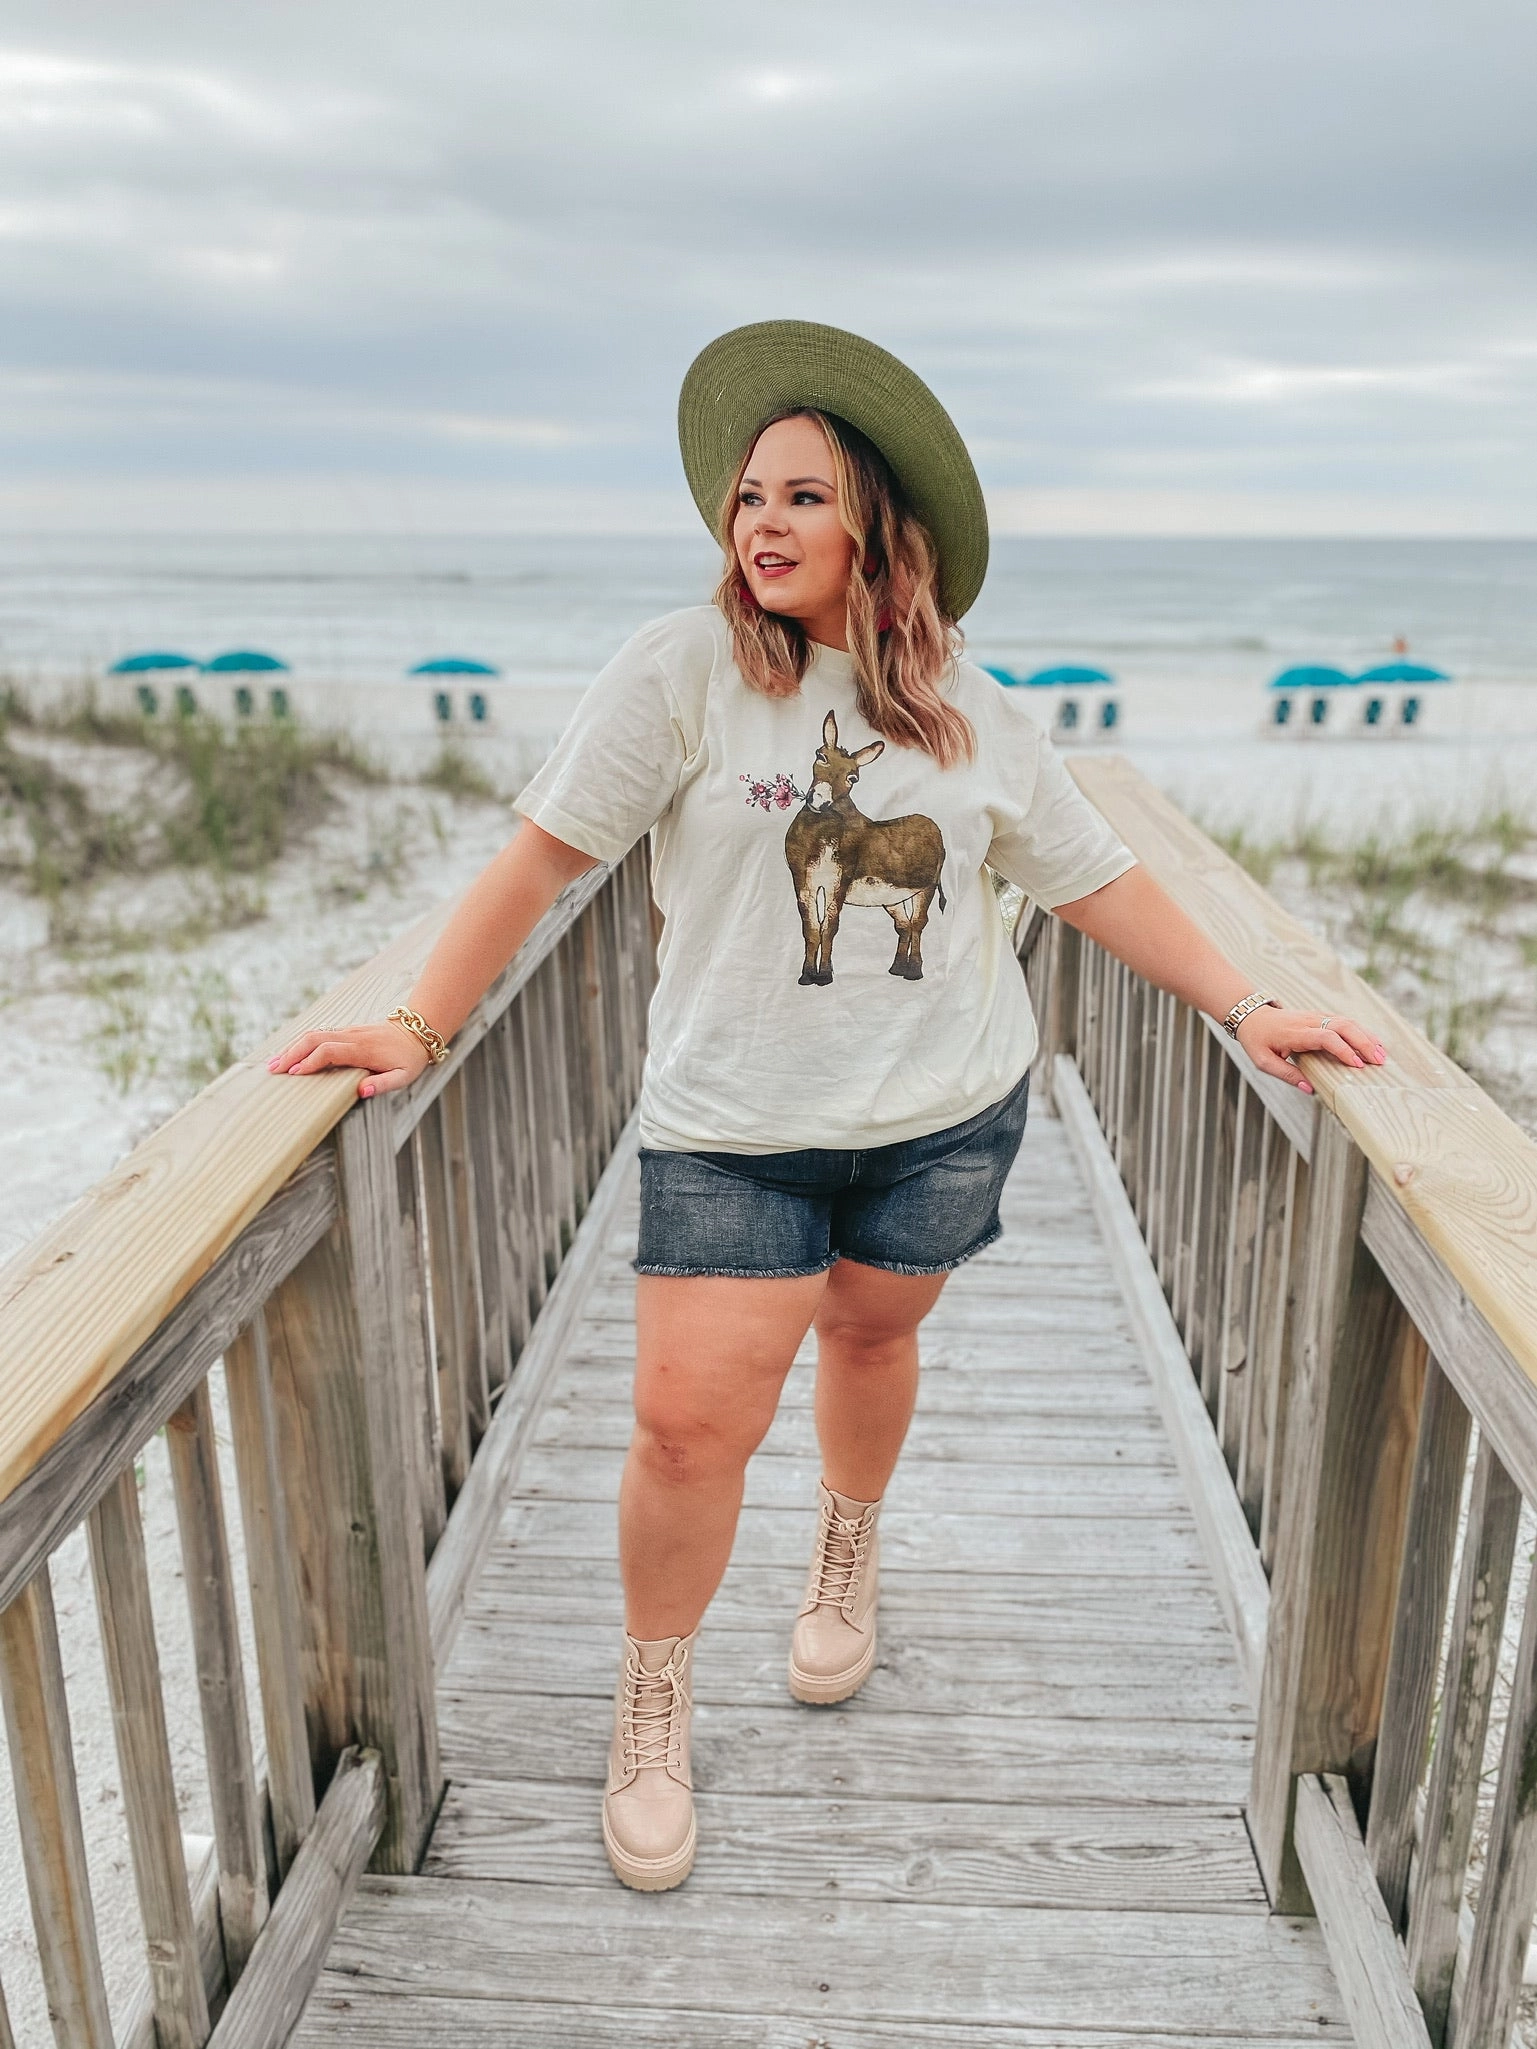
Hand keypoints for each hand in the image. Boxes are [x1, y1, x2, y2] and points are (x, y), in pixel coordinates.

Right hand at [266, 1018, 429, 1098]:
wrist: (415, 1031)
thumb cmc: (408, 1058)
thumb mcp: (405, 1076)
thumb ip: (384, 1084)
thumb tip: (362, 1092)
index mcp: (363, 1049)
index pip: (330, 1051)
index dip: (311, 1061)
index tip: (295, 1074)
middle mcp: (351, 1036)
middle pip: (314, 1039)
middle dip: (292, 1053)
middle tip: (273, 1070)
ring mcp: (347, 1031)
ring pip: (313, 1034)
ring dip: (292, 1048)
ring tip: (273, 1064)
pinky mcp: (345, 1031)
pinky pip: (318, 1034)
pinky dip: (300, 1044)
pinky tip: (289, 1055)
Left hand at [1234, 1006, 1387, 1094]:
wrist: (1253, 1016)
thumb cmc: (1258, 1041)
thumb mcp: (1264, 1062)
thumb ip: (1287, 1075)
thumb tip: (1310, 1089)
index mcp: (1295, 1033)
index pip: (1325, 1037)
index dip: (1343, 1050)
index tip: (1357, 1065)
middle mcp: (1309, 1021)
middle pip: (1342, 1026)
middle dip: (1363, 1042)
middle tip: (1379, 1061)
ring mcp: (1316, 1016)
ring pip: (1346, 1021)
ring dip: (1366, 1036)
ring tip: (1382, 1054)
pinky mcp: (1321, 1016)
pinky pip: (1344, 1021)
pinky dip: (1361, 1031)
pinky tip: (1372, 1043)